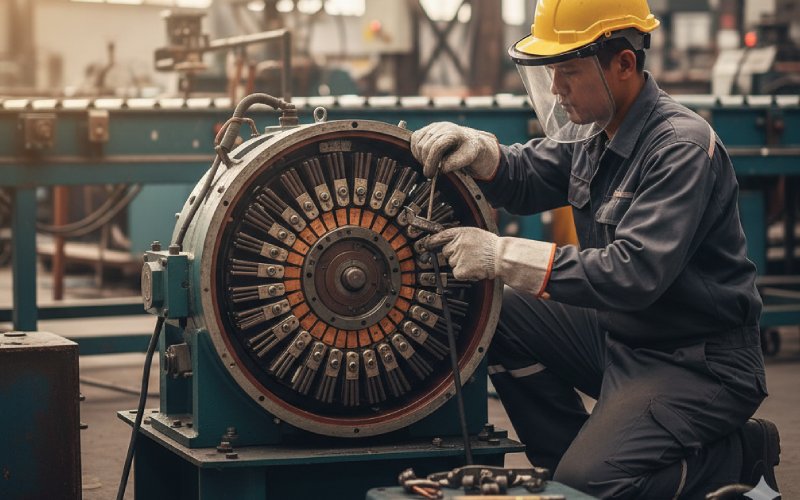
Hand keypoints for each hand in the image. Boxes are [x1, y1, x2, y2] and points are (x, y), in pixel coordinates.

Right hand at [411, 122, 499, 178]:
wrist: (468, 141)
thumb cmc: (468, 151)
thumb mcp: (468, 158)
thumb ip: (454, 163)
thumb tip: (440, 168)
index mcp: (454, 133)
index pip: (437, 146)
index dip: (431, 162)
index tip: (430, 175)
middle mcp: (442, 127)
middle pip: (425, 146)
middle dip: (425, 162)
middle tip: (430, 173)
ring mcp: (433, 126)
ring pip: (418, 143)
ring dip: (420, 157)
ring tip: (429, 166)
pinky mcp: (426, 129)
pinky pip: (414, 139)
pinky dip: (416, 150)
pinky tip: (423, 158)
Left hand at [424, 227, 555, 296]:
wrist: (500, 257)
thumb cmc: (491, 246)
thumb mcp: (475, 234)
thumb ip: (461, 236)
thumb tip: (448, 241)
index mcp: (461, 233)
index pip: (441, 235)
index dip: (432, 240)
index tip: (426, 244)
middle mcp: (457, 243)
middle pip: (446, 252)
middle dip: (454, 255)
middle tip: (469, 256)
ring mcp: (458, 257)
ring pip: (452, 263)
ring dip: (461, 265)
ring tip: (475, 262)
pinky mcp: (460, 269)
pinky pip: (456, 273)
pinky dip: (464, 274)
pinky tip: (474, 269)